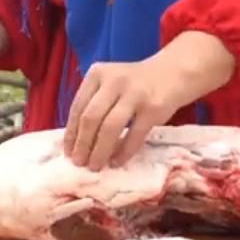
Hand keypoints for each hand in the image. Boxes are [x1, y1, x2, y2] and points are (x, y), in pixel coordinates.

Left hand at [62, 57, 184, 171]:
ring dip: (99, 151)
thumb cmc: (134, 84)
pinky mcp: (153, 108)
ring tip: (95, 166)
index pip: (78, 107)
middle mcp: (114, 81)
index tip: (68, 152)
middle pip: (91, 118)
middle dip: (83, 144)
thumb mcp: (109, 83)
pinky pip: (134, 135)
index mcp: (97, 74)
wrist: (172, 73)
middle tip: (79, 163)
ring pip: (110, 128)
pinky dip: (123, 152)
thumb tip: (76, 142)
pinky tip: (116, 162)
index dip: (71, 133)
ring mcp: (135, 94)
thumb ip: (93, 103)